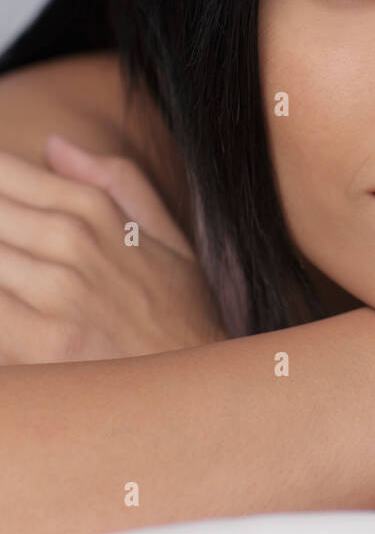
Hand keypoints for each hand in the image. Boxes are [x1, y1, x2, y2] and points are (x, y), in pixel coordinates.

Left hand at [0, 137, 224, 363]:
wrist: (196, 389)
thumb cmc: (178, 314)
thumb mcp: (166, 234)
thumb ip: (115, 180)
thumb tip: (54, 144)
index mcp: (94, 209)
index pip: (6, 174)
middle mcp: (72, 241)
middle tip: (5, 246)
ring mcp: (55, 292)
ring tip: (9, 270)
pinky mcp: (41, 344)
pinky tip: (6, 293)